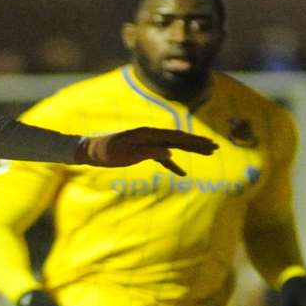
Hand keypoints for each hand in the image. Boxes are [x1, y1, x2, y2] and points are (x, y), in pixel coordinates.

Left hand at [77, 127, 217, 176]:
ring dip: (189, 150)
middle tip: (215, 147)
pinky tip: (181, 172)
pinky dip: (172, 164)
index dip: (193, 141)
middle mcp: (150, 135)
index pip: (176, 137)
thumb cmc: (105, 152)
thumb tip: (169, 154)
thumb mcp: (125, 153)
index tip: (208, 144)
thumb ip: (147, 152)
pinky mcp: (143, 151)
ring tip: (207, 153)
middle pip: (178, 139)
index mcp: (148, 133)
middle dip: (197, 143)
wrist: (90, 150)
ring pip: (173, 146)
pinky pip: (162, 157)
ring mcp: (148, 142)